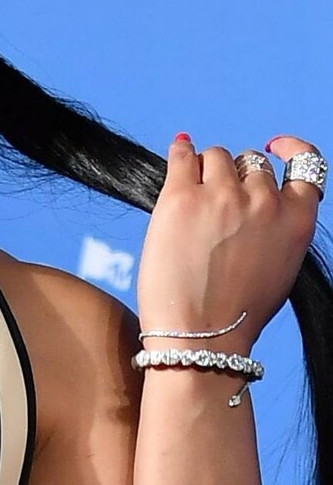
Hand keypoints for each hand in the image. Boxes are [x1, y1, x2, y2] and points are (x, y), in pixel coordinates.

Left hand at [136, 131, 321, 347]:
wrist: (201, 338)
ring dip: (205, 172)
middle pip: (250, 163)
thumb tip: (254, 196)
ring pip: (216, 158)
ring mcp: (223, 196)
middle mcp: (264, 201)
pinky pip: (182, 157)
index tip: (274, 146)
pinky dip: (180, 152)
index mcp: (296, 220)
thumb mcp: (279, 268)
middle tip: (215, 211)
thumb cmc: (235, 314)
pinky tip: (178, 151)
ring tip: (191, 203)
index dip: (290, 149)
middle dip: (235, 178)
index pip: (305, 165)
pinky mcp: (182, 198)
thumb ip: (275, 227)